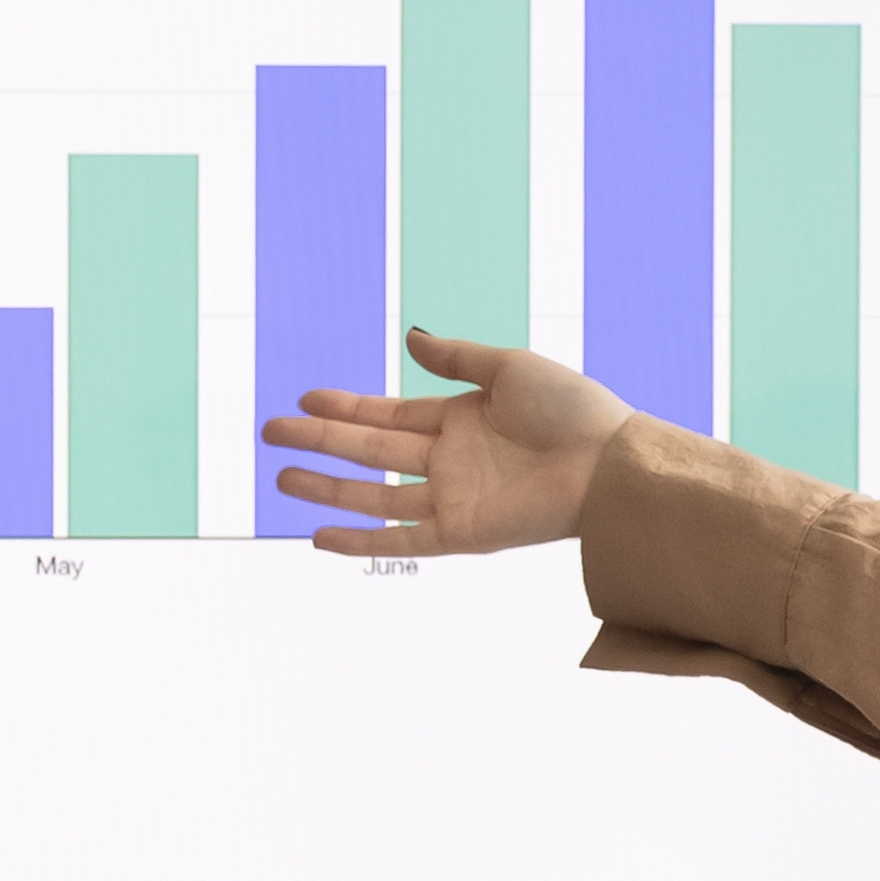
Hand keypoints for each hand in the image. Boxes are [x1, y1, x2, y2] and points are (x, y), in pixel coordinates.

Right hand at [265, 325, 630, 555]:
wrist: (608, 463)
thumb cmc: (572, 410)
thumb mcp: (509, 367)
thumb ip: (456, 359)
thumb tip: (411, 339)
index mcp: (460, 419)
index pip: (388, 413)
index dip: (346, 405)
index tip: (305, 397)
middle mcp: (449, 460)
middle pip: (368, 450)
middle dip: (319, 439)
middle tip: (271, 431)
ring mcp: (452, 498)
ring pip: (373, 495)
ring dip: (326, 487)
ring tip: (280, 477)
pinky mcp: (461, 534)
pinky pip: (400, 541)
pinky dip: (359, 542)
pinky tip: (317, 536)